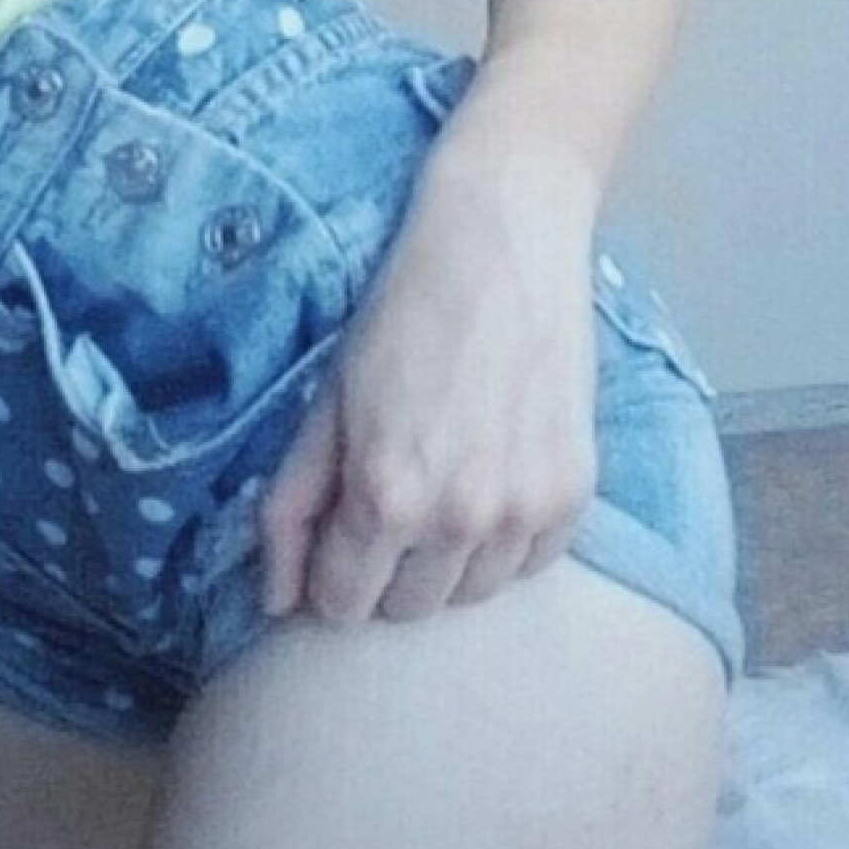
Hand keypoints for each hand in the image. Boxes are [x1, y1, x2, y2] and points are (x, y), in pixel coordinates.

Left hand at [257, 153, 599, 624]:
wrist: (502, 239)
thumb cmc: (401, 312)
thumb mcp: (325, 401)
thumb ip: (290, 506)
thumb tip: (274, 599)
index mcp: (384, 495)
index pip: (343, 605)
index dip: (329, 574)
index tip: (336, 536)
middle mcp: (459, 519)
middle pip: (407, 609)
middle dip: (386, 569)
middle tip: (390, 496)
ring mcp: (525, 510)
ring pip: (471, 594)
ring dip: (447, 559)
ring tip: (443, 480)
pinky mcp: (575, 492)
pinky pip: (531, 564)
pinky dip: (506, 539)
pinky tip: (491, 474)